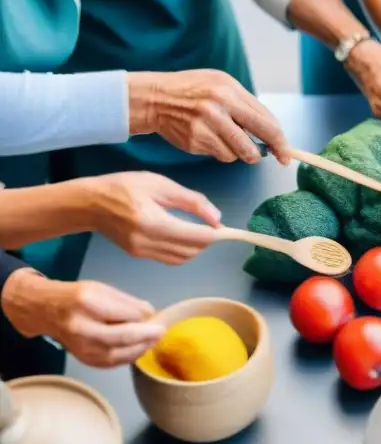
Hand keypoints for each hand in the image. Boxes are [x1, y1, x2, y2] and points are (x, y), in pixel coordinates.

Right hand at [1, 271, 163, 367]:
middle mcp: (81, 327)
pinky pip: (112, 363)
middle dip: (147, 335)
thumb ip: (127, 302)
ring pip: (119, 354)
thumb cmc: (76, 296)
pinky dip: (129, 357)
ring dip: (141, 348)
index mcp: (86, 303)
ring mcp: (81, 347)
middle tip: (161, 331)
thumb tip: (150, 313)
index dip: (145, 317)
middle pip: (122, 337)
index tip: (157, 316)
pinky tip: (139, 349)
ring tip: (153, 340)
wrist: (44, 311)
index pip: (124, 314)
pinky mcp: (84, 359)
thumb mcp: (102, 288)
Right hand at [85, 172, 219, 264]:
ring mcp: (141, 252)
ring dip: (196, 248)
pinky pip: (169, 259)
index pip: (194, 237)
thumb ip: (191, 201)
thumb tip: (217, 218)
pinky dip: (183, 251)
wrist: (90, 203)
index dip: (215, 235)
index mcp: (153, 222)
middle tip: (214, 227)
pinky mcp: (138, 256)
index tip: (227, 229)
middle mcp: (147, 242)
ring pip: (181, 259)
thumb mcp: (161, 185)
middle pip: (190, 251)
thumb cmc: (125, 186)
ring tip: (200, 231)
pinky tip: (184, 237)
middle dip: (207, 241)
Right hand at [127, 70, 289, 163]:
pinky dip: (222, 151)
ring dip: (240, 152)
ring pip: (238, 154)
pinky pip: (221, 155)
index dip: (280, 141)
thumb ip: (247, 105)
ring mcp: (204, 127)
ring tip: (229, 137)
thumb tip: (272, 131)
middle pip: (253, 143)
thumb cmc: (193, 89)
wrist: (155, 98)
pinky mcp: (195, 141)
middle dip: (267, 154)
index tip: (287, 153)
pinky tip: (211, 137)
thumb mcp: (222, 84)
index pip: (265, 122)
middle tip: (272, 157)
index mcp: (229, 92)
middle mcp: (217, 109)